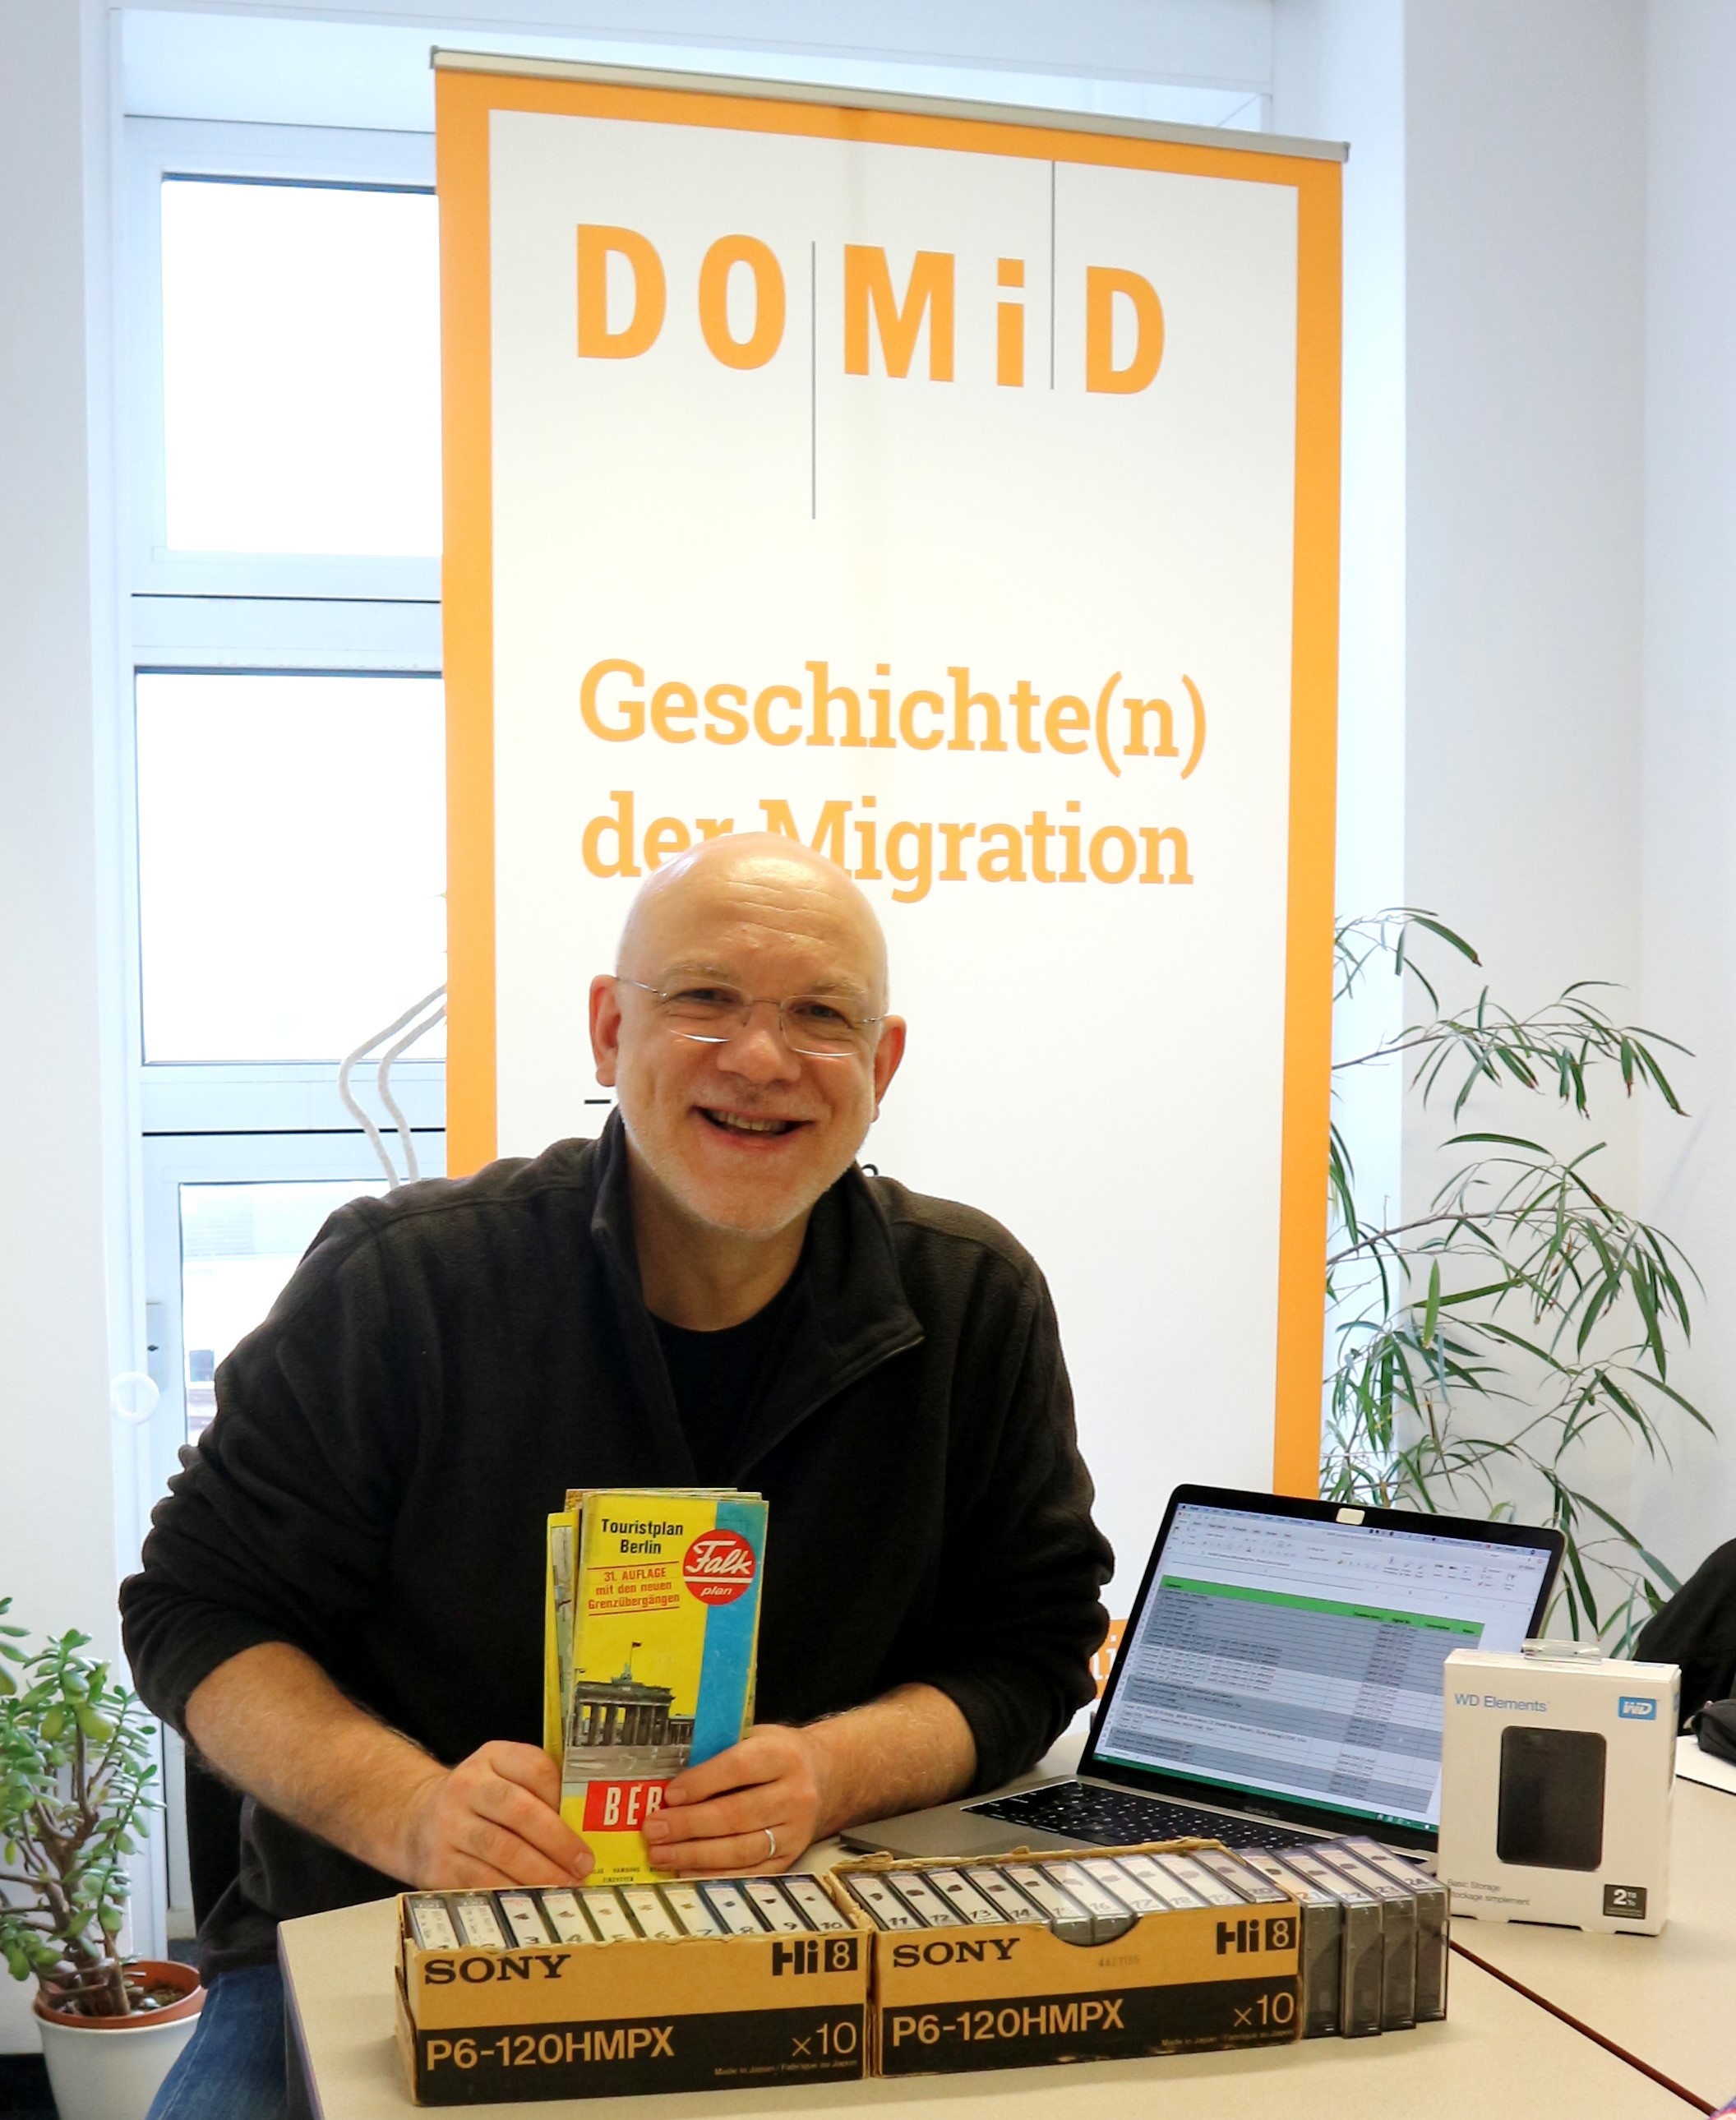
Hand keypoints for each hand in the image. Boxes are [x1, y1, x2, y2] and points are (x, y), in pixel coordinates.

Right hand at [398, 1741, 593, 1889]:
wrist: (416, 1820)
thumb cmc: (478, 1801)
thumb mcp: (502, 1775)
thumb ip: (537, 1790)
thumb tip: (584, 1825)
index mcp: (492, 1757)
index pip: (534, 1767)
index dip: (561, 1795)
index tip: (585, 1820)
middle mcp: (467, 1786)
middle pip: (520, 1812)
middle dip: (558, 1842)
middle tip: (583, 1864)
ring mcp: (449, 1826)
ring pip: (502, 1850)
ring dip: (540, 1872)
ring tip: (566, 1886)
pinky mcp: (439, 1864)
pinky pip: (481, 1881)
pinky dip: (512, 1892)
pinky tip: (533, 1899)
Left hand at [642, 1725, 828, 1873]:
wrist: (825, 1776)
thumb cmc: (776, 1754)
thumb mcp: (755, 1737)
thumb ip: (721, 1752)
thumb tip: (670, 1780)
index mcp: (783, 1755)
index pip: (740, 1768)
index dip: (702, 1782)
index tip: (670, 1794)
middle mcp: (795, 1794)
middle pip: (737, 1814)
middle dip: (689, 1825)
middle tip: (654, 1829)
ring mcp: (796, 1830)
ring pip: (742, 1848)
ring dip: (696, 1854)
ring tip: (661, 1854)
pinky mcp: (791, 1857)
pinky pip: (750, 1872)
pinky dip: (715, 1874)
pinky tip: (686, 1871)